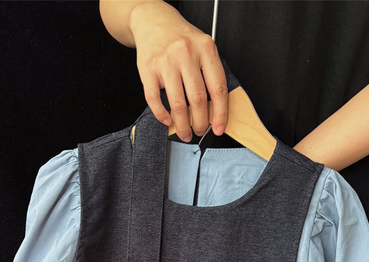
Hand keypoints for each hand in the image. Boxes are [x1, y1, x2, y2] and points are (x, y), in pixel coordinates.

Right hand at [129, 1, 228, 141]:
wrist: (154, 21)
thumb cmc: (181, 39)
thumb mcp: (202, 48)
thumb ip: (210, 73)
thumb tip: (214, 109)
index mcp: (205, 48)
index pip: (217, 88)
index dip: (219, 113)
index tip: (218, 128)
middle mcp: (186, 53)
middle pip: (197, 99)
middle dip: (200, 123)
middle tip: (199, 131)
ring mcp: (166, 62)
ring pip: (177, 104)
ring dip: (182, 125)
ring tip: (185, 132)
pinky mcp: (148, 70)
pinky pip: (154, 100)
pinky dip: (162, 115)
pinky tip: (167, 121)